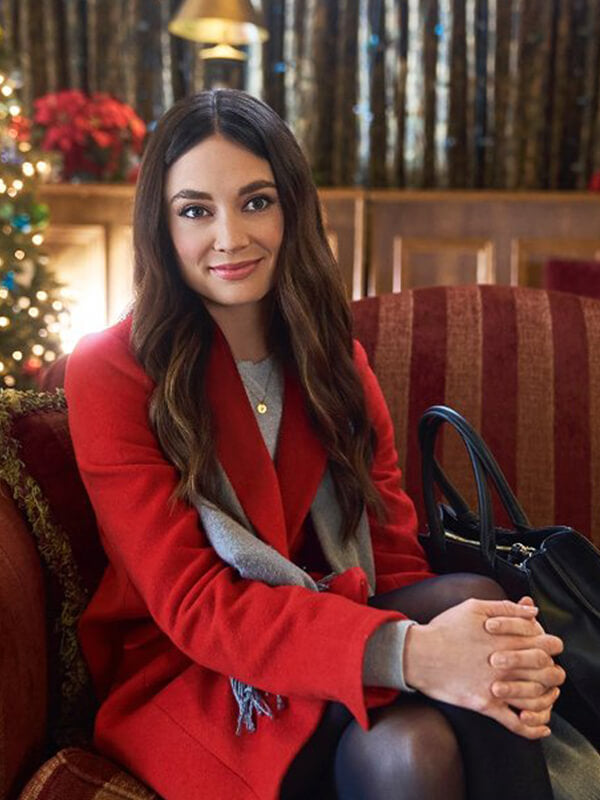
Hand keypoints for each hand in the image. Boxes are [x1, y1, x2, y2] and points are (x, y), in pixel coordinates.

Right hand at [403, 597, 558, 738]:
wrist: (419, 654)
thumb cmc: (444, 629)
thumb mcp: (473, 607)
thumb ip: (505, 607)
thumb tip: (532, 610)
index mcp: (505, 639)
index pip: (545, 644)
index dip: (552, 645)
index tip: (550, 648)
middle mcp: (505, 663)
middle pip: (546, 671)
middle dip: (554, 671)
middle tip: (551, 671)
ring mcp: (497, 685)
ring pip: (537, 697)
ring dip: (547, 697)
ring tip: (546, 694)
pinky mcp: (486, 704)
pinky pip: (516, 722)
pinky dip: (532, 727)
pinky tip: (539, 725)